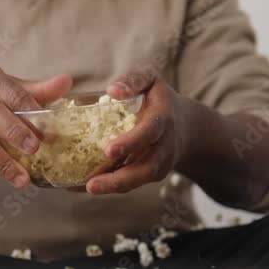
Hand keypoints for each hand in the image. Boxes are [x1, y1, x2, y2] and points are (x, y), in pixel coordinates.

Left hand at [84, 72, 186, 194]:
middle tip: (92, 184)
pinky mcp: (150, 174)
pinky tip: (82, 187)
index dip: (131, 142)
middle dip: (120, 179)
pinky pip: (130, 183)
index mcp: (163, 120)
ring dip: (112, 187)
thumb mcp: (151, 80)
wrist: (186, 126)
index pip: (149, 133)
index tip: (109, 149)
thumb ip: (135, 80)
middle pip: (146, 168)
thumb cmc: (160, 98)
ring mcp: (159, 164)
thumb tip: (112, 90)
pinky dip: (108, 187)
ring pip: (138, 180)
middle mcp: (164, 146)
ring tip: (86, 188)